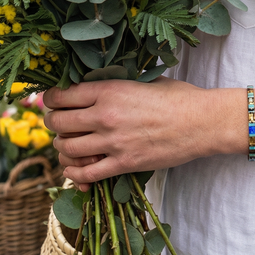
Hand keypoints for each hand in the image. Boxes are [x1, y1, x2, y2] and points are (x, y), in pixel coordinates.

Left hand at [43, 77, 242, 185]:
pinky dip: (73, 173)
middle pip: (58, 121)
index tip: (52, 100)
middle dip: (53, 121)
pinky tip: (74, 168)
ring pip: (67, 148)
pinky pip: (85, 173)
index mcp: (110, 90)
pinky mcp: (123, 163)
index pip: (62, 95)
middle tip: (58, 122)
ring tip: (69, 143)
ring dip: (63, 146)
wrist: (203, 122)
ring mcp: (113, 142)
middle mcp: (105, 115)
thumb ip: (119, 84)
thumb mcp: (146, 81)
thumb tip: (100, 84)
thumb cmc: (180, 97)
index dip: (51, 98)